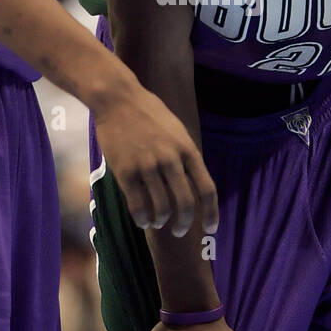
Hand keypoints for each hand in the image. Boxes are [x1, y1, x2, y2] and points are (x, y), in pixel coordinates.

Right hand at [95, 81, 218, 236]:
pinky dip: (142, 218)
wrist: (118, 99)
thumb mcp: (177, 131)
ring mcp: (147, 165)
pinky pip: (137, 205)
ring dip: (160, 221)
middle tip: (180, 231)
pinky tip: (142, 220)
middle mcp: (170, 159)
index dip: (212, 213)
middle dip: (184, 224)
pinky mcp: (125, 170)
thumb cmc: (149, 114)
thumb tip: (194, 182)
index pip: (207, 189)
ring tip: (157, 223)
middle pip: (185, 204)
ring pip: (161, 208)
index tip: (211, 228)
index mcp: (187, 150)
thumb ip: (186, 156)